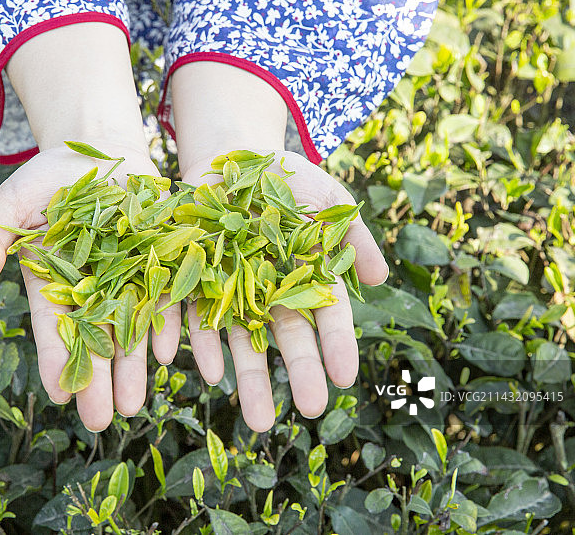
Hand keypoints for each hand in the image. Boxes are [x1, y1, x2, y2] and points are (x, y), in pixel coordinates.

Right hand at [0, 144, 180, 430]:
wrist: (101, 149)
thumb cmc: (49, 176)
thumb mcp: (11, 202)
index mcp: (52, 282)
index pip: (52, 328)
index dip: (56, 360)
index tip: (57, 396)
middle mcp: (91, 289)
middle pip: (95, 341)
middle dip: (98, 381)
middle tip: (101, 421)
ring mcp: (127, 280)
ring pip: (130, 331)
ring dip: (133, 368)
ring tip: (135, 406)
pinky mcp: (159, 264)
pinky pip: (164, 300)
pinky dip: (166, 326)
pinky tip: (168, 355)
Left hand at [178, 151, 387, 431]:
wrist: (228, 155)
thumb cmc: (286, 176)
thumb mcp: (327, 198)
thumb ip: (352, 236)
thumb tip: (379, 278)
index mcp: (307, 275)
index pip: (327, 315)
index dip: (337, 344)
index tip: (346, 377)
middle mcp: (271, 291)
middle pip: (286, 337)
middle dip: (299, 373)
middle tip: (311, 411)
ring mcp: (232, 289)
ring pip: (241, 341)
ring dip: (249, 379)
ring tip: (258, 420)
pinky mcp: (194, 281)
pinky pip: (196, 316)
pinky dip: (201, 342)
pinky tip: (208, 371)